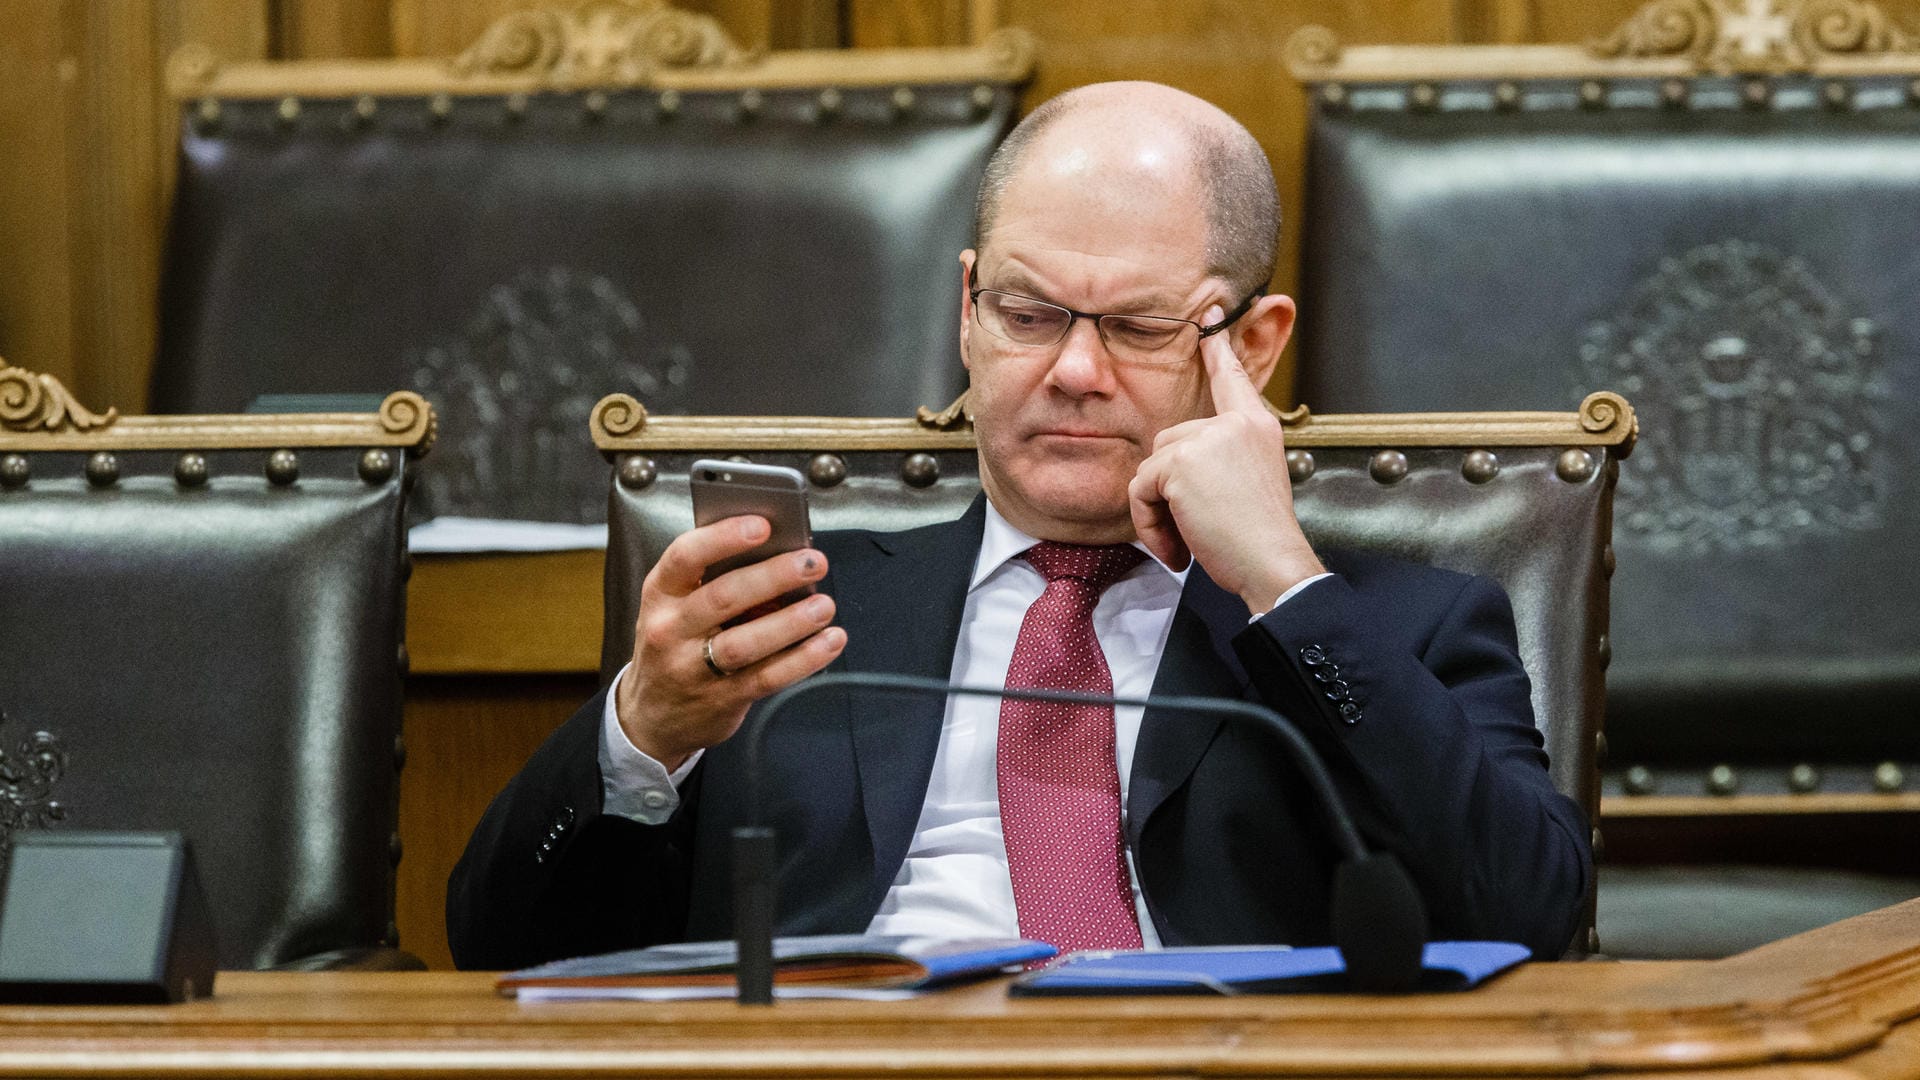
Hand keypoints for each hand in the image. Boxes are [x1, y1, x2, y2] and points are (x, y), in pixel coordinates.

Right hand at [615, 515, 845, 769]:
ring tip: (824, 605)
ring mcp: (693, 668)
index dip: (724, 537)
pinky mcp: (721, 699)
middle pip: (724, 597)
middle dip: (773, 576)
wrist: (652, 714)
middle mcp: (670, 629)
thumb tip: (781, 554)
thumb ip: (716, 578)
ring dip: (791, 622)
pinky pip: (767, 677)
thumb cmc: (675, 642)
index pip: (685, 556)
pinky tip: (829, 641)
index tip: (763, 525)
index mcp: (661, 593)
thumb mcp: (677, 604)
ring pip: (745, 643)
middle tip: (812, 562)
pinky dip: (803, 659)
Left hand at [1128, 306, 1324, 615]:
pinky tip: (1179, 545)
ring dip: (1158, 509)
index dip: (1218, 349)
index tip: (1209, 317)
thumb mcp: (1249, 482)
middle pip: (1169, 441)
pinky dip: (1149, 522)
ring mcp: (1208, 439)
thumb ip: (1221, 458)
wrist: (1271, 562)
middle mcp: (1235, 424)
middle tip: (1192, 530)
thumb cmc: (1260, 538)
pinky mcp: (1181, 462)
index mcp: (1257, 426)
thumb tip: (1174, 461)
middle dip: (1168, 488)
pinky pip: (1140, 488)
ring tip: (1187, 540)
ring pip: (1151, 467)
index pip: (1232, 378)